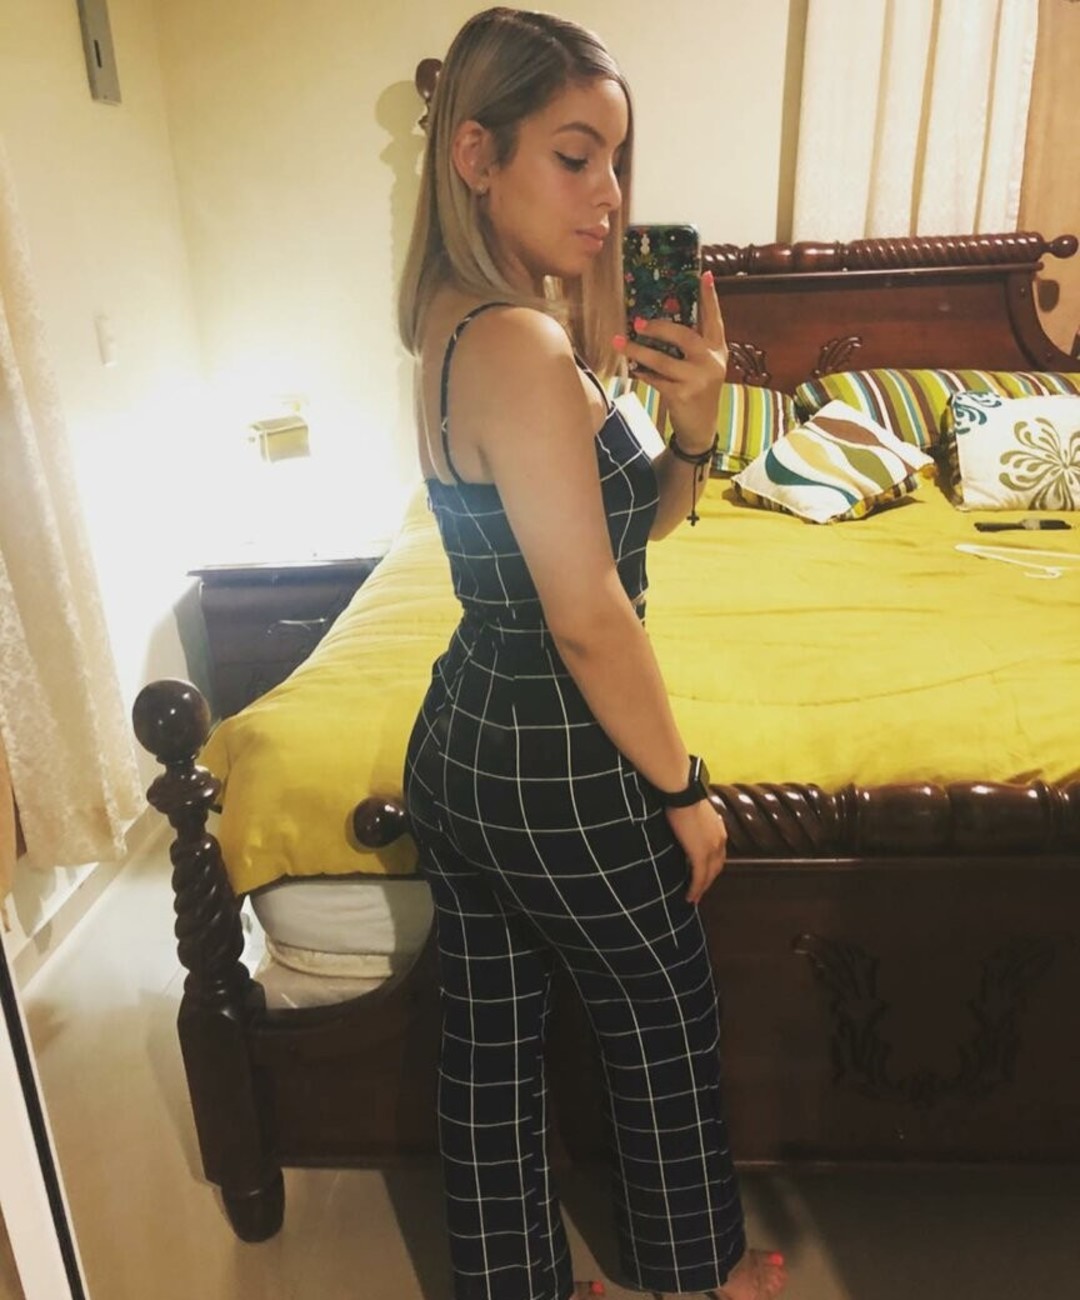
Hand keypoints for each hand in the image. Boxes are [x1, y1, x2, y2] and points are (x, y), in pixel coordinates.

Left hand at [621, 270, 727, 450]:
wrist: (701, 427)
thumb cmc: (697, 390)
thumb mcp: (702, 366)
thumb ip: (691, 346)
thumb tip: (660, 322)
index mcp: (717, 350)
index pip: (714, 319)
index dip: (710, 298)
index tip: (704, 275)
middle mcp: (711, 362)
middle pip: (684, 337)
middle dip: (659, 328)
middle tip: (638, 322)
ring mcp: (698, 380)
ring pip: (663, 361)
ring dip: (639, 351)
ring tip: (620, 342)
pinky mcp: (683, 396)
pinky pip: (656, 380)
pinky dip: (642, 373)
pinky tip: (632, 368)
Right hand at [665, 796, 727, 903]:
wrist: (683, 793)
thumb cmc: (683, 796)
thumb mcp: (694, 811)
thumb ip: (694, 822)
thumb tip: (685, 824)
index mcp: (719, 831)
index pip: (718, 856)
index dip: (712, 868)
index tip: (704, 876)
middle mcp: (719, 842)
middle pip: (716, 869)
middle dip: (708, 882)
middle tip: (699, 892)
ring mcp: (711, 850)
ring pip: (709, 876)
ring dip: (702, 889)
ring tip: (693, 898)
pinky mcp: (700, 855)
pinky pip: (699, 878)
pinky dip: (695, 889)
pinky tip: (689, 897)